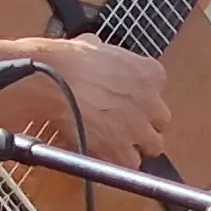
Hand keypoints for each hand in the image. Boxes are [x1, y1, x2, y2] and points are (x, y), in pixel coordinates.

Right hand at [15, 34, 172, 159]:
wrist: (50, 83)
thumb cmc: (66, 62)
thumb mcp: (94, 46)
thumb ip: (106, 55)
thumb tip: (95, 51)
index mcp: (151, 73)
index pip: (156, 92)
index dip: (138, 100)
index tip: (125, 102)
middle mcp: (152, 102)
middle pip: (160, 121)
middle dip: (143, 124)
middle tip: (121, 124)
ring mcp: (139, 128)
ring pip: (153, 146)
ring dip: (136, 145)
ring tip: (113, 143)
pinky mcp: (122, 151)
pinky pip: (130, 164)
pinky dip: (117, 162)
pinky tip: (101, 153)